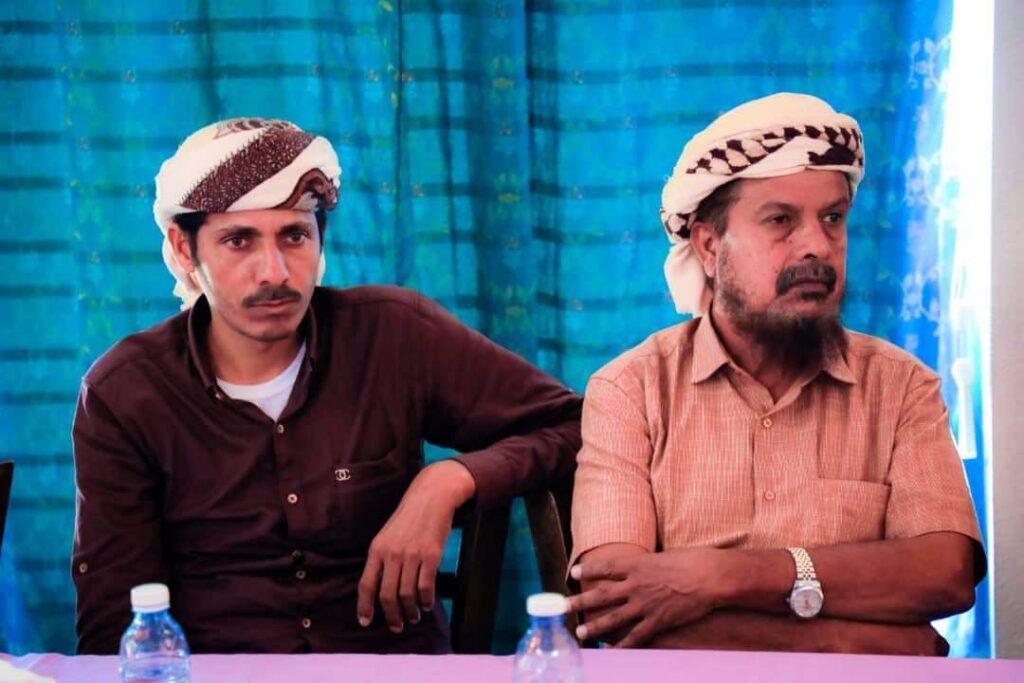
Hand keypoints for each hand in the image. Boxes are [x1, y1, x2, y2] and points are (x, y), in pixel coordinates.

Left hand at [356, 459, 475, 632]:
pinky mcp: (431, 555)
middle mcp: (392, 554)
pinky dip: (426, 600)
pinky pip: (426, 586)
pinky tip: (428, 604)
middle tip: (397, 626)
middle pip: (387, 595)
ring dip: (411, 611)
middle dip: (392, 616)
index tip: (365, 621)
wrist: (431, 498)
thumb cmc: (408, 519)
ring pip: (407, 594)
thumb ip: (381, 560)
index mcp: (376, 550)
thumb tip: (378, 589)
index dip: (364, 606)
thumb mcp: (387, 536)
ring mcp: (412, 555)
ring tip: (414, 616)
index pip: (366, 584)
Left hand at [568, 547, 727, 647]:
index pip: (606, 567)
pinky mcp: (657, 621)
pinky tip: (611, 652)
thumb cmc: (691, 561)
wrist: (709, 577)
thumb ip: (647, 566)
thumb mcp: (664, 557)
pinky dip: (623, 646)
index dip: (588, 570)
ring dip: (595, 626)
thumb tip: (639, 568)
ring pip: (613, 618)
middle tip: (563, 606)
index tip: (574, 573)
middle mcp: (636, 585)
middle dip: (580, 601)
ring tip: (580, 632)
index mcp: (637, 565)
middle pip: (601, 594)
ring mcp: (645, 604)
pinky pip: (636, 636)